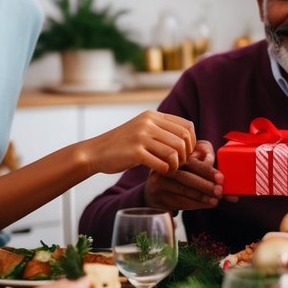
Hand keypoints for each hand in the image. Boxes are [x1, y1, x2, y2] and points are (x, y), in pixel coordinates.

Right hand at [81, 111, 195, 176]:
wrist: (95, 152)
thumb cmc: (122, 144)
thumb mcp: (142, 129)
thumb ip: (162, 130)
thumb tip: (188, 138)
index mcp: (152, 116)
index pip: (187, 126)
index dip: (192, 142)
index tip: (187, 153)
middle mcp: (148, 123)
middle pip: (183, 139)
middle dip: (186, 155)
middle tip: (180, 164)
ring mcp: (141, 136)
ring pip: (174, 152)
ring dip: (177, 165)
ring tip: (171, 169)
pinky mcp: (135, 152)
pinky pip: (161, 163)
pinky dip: (166, 170)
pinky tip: (161, 172)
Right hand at [144, 140, 222, 210]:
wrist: (156, 189)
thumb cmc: (183, 175)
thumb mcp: (196, 168)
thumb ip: (211, 174)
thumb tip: (233, 192)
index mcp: (176, 156)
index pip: (192, 162)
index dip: (207, 170)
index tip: (221, 178)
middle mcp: (165, 168)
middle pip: (185, 177)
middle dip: (205, 185)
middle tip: (219, 191)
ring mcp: (158, 183)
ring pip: (182, 191)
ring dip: (201, 197)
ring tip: (215, 201)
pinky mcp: (157, 197)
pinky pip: (178, 202)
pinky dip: (194, 204)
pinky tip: (205, 205)